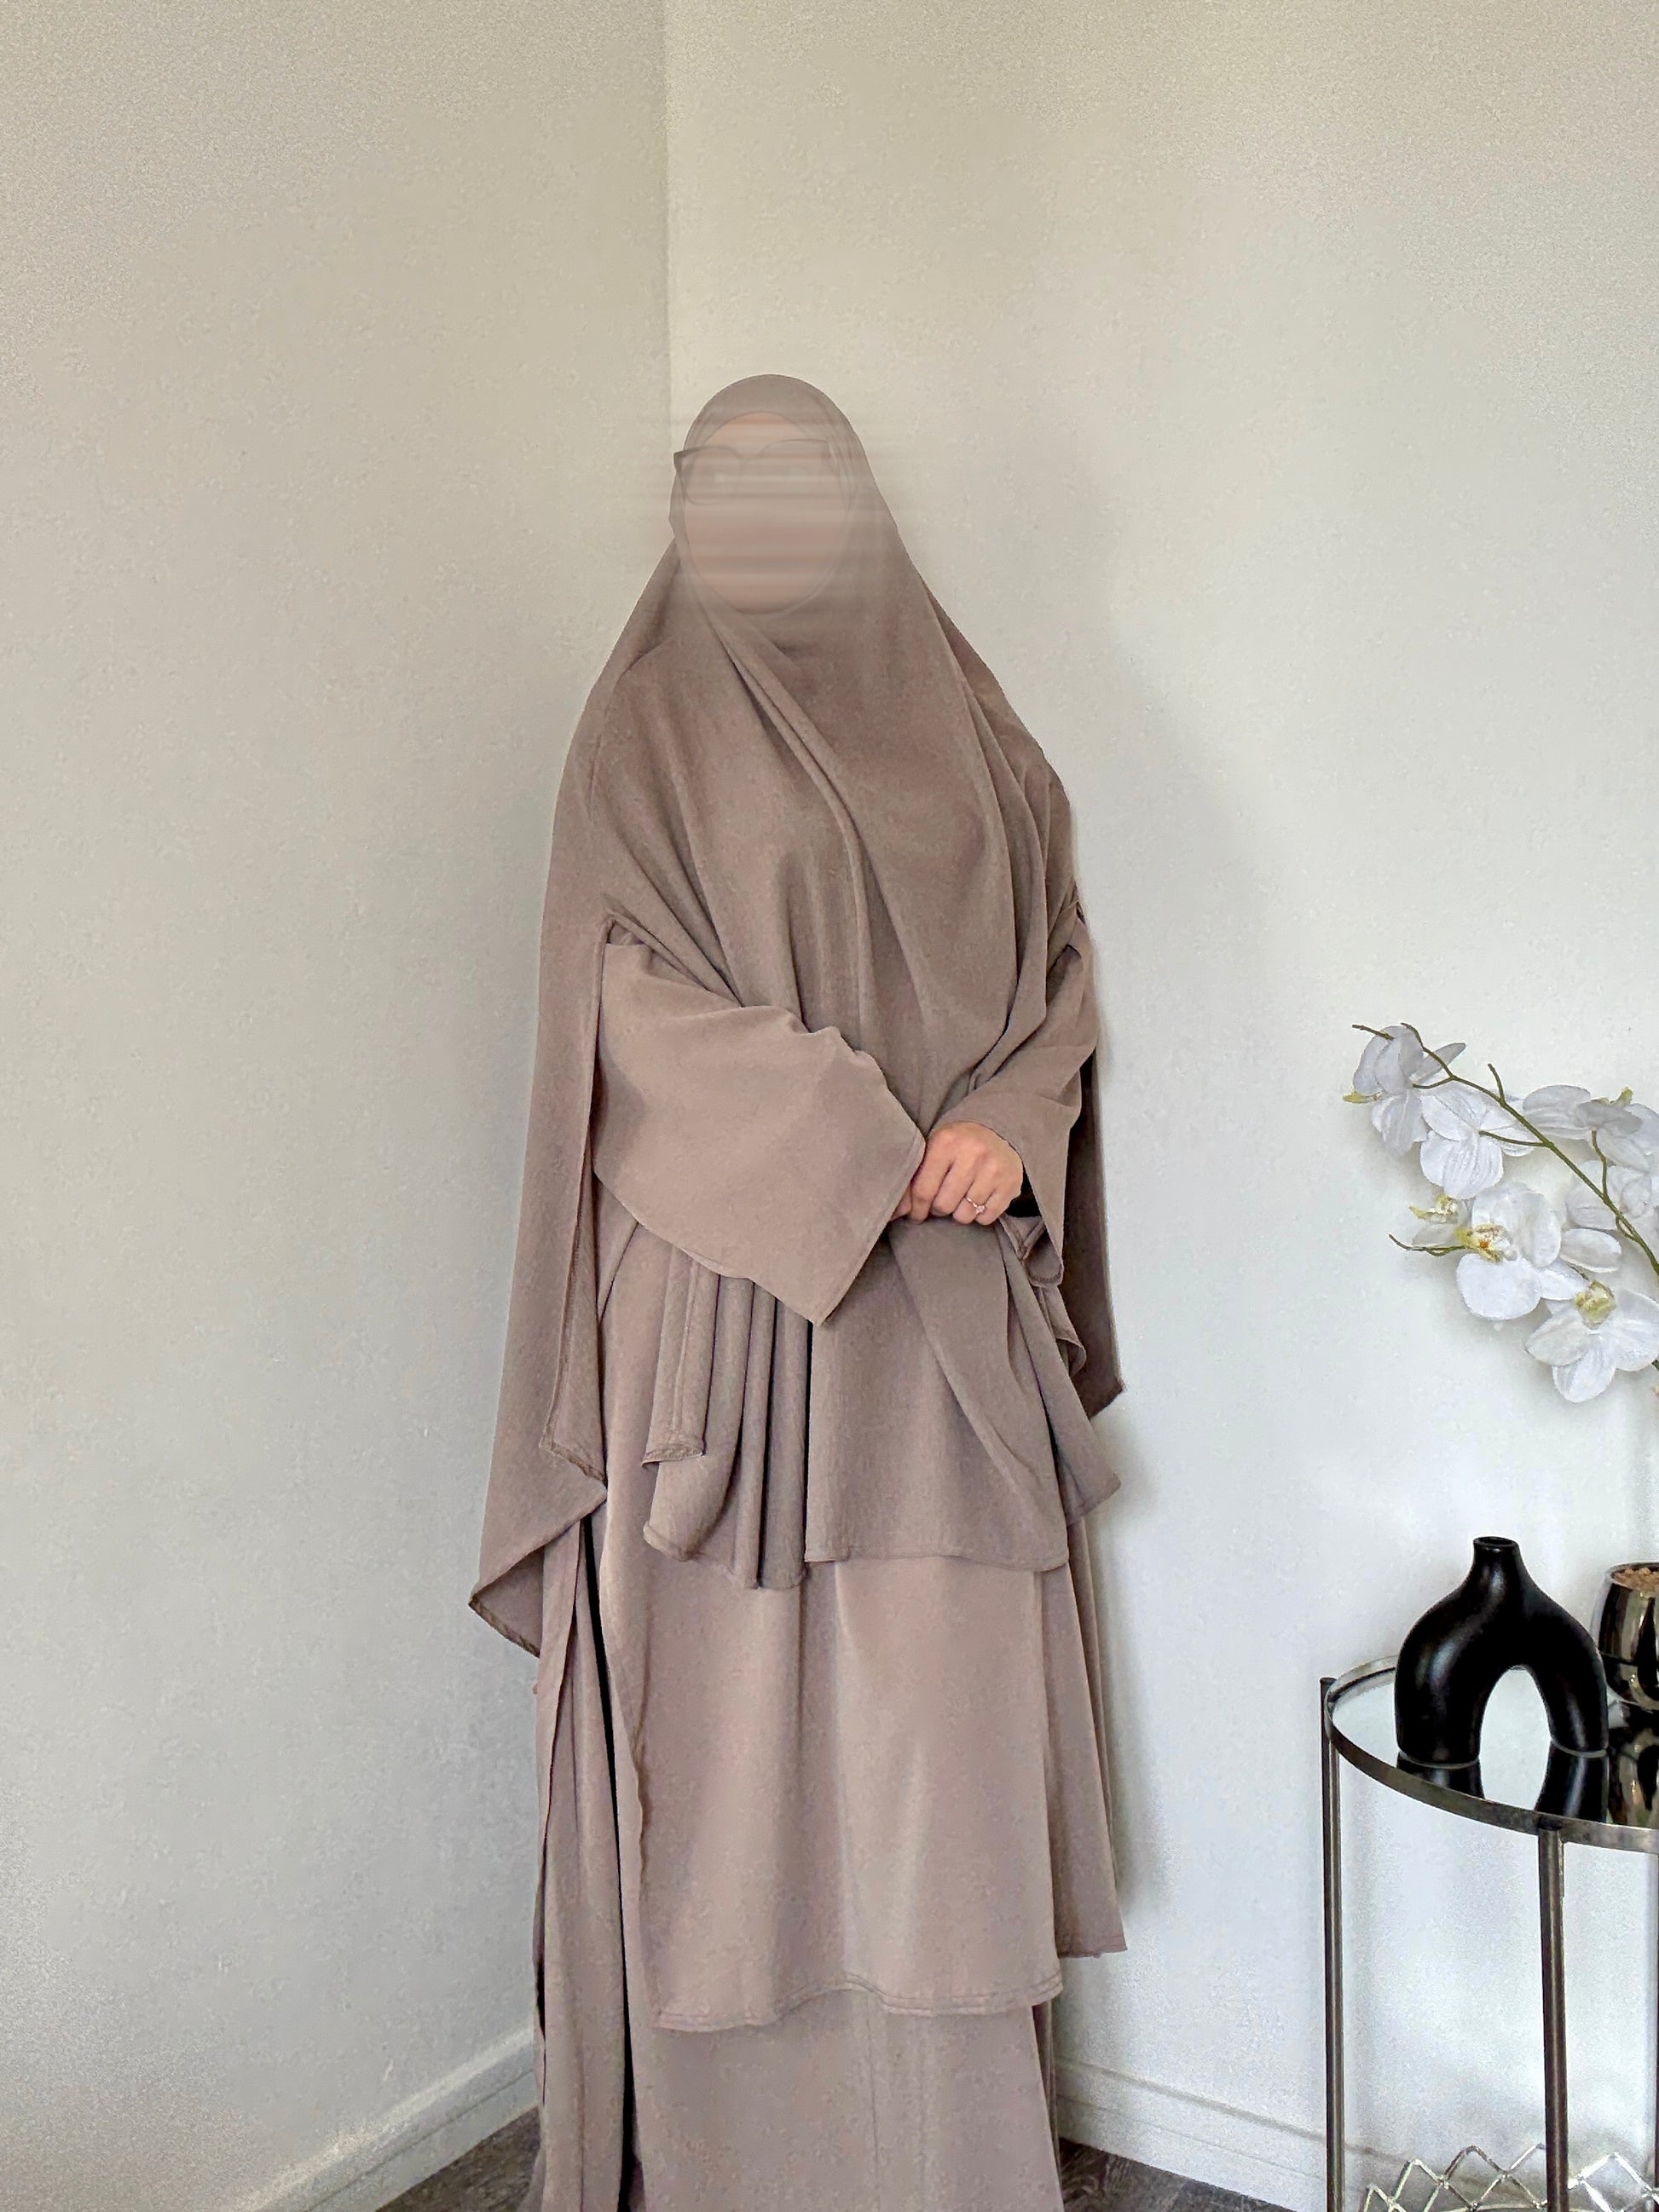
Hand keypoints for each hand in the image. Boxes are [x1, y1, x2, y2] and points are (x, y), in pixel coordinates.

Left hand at [890, 1120, 1024, 1225]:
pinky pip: (986, 1218)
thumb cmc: (958, 1145)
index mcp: (947, 1143)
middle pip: (943, 1205)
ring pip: (965, 1215)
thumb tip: (896, 1213)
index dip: (916, 1209)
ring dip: (959, 1213)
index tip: (916, 1215)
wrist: (1000, 1131)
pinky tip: (979, 1199)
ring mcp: (994, 1170)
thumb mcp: (934, 1149)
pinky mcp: (1010, 1184)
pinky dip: (979, 1214)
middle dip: (938, 1208)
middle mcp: (973, 1154)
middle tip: (942, 1200)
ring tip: (961, 1198)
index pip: (924, 1190)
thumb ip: (913, 1178)